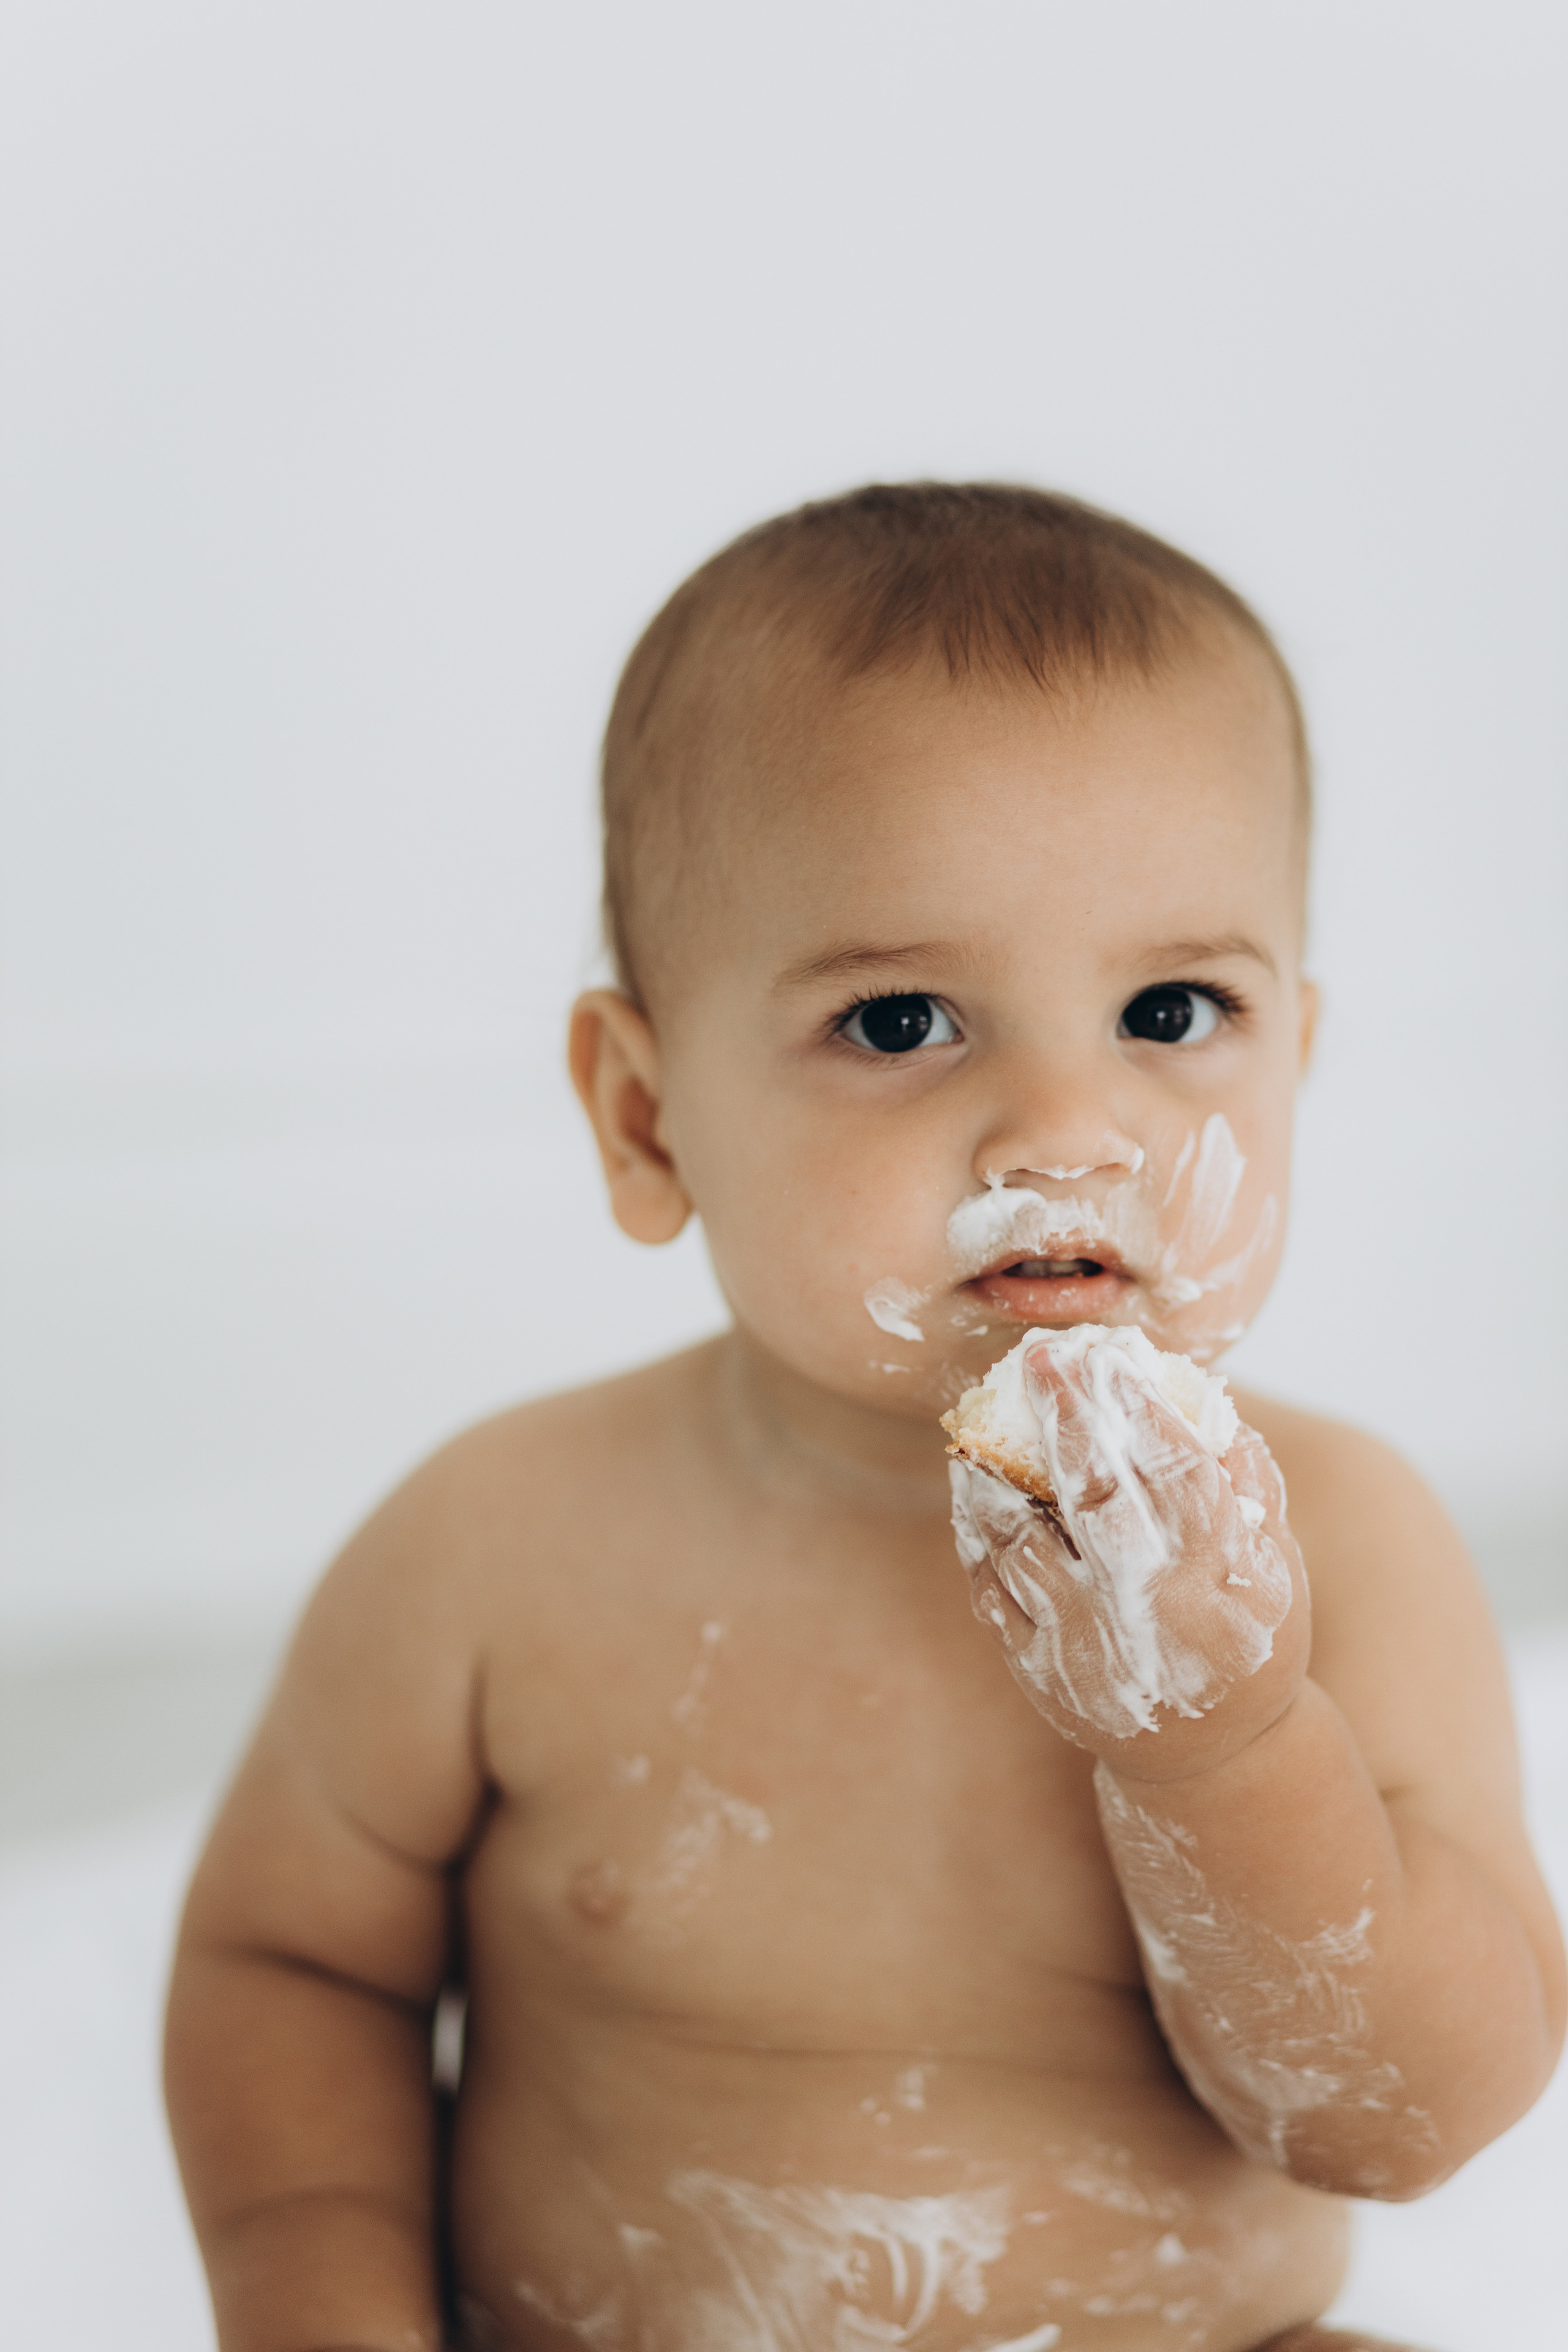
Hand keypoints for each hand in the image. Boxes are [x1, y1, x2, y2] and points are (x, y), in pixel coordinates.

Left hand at [950, 1336, 1305, 1771]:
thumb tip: (1220, 1406)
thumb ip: (1254, 1494)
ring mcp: (1083, 1644)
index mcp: (1215, 1582)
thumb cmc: (1249, 1645)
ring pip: (1024, 1545)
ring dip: (997, 1478)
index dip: (1138, 1409)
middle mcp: (1145, 1612)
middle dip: (1066, 1418)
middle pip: (1094, 1497)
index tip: (1108, 1354)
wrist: (1210, 1762)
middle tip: (1041, 1356)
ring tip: (981, 1425)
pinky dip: (974, 1537)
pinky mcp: (1036, 1671)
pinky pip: (991, 1592)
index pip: (1175, 1475)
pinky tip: (969, 1490)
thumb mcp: (1278, 1577)